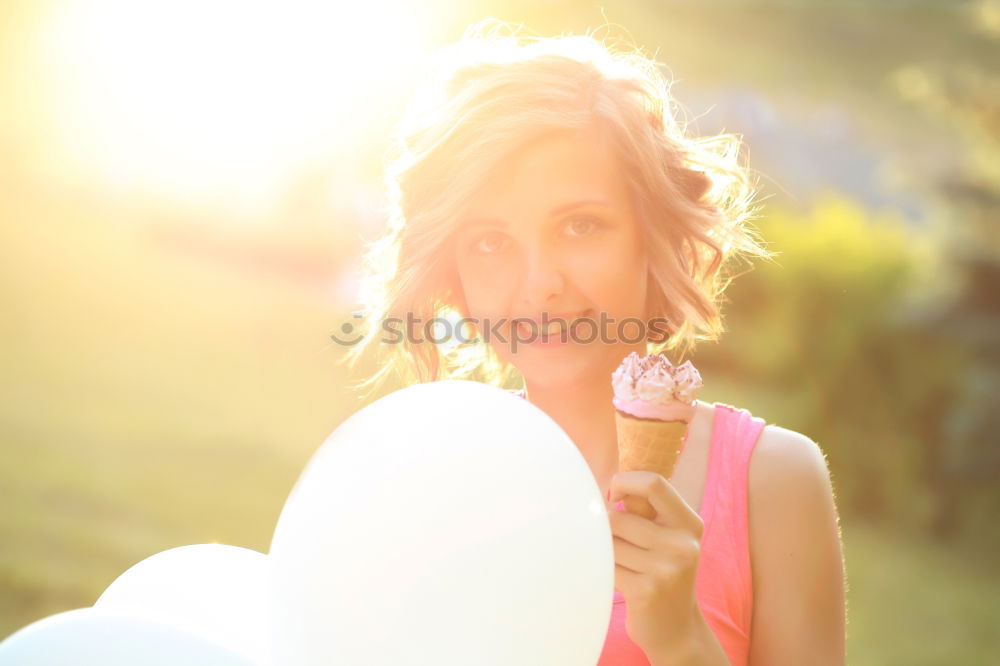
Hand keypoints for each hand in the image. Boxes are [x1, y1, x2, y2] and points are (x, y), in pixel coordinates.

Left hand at [607, 470, 705, 658]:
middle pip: (620, 517)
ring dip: (605, 550)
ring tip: (618, 562)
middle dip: (606, 527)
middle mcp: (684, 545)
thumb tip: (609, 483)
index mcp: (690, 524)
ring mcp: (666, 570)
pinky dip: (603, 569)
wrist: (676, 629)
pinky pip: (607, 566)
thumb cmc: (663, 573)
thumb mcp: (668, 537)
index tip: (614, 498)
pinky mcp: (646, 591)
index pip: (653, 483)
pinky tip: (615, 578)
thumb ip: (646, 510)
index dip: (624, 482)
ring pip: (610, 542)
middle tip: (613, 541)